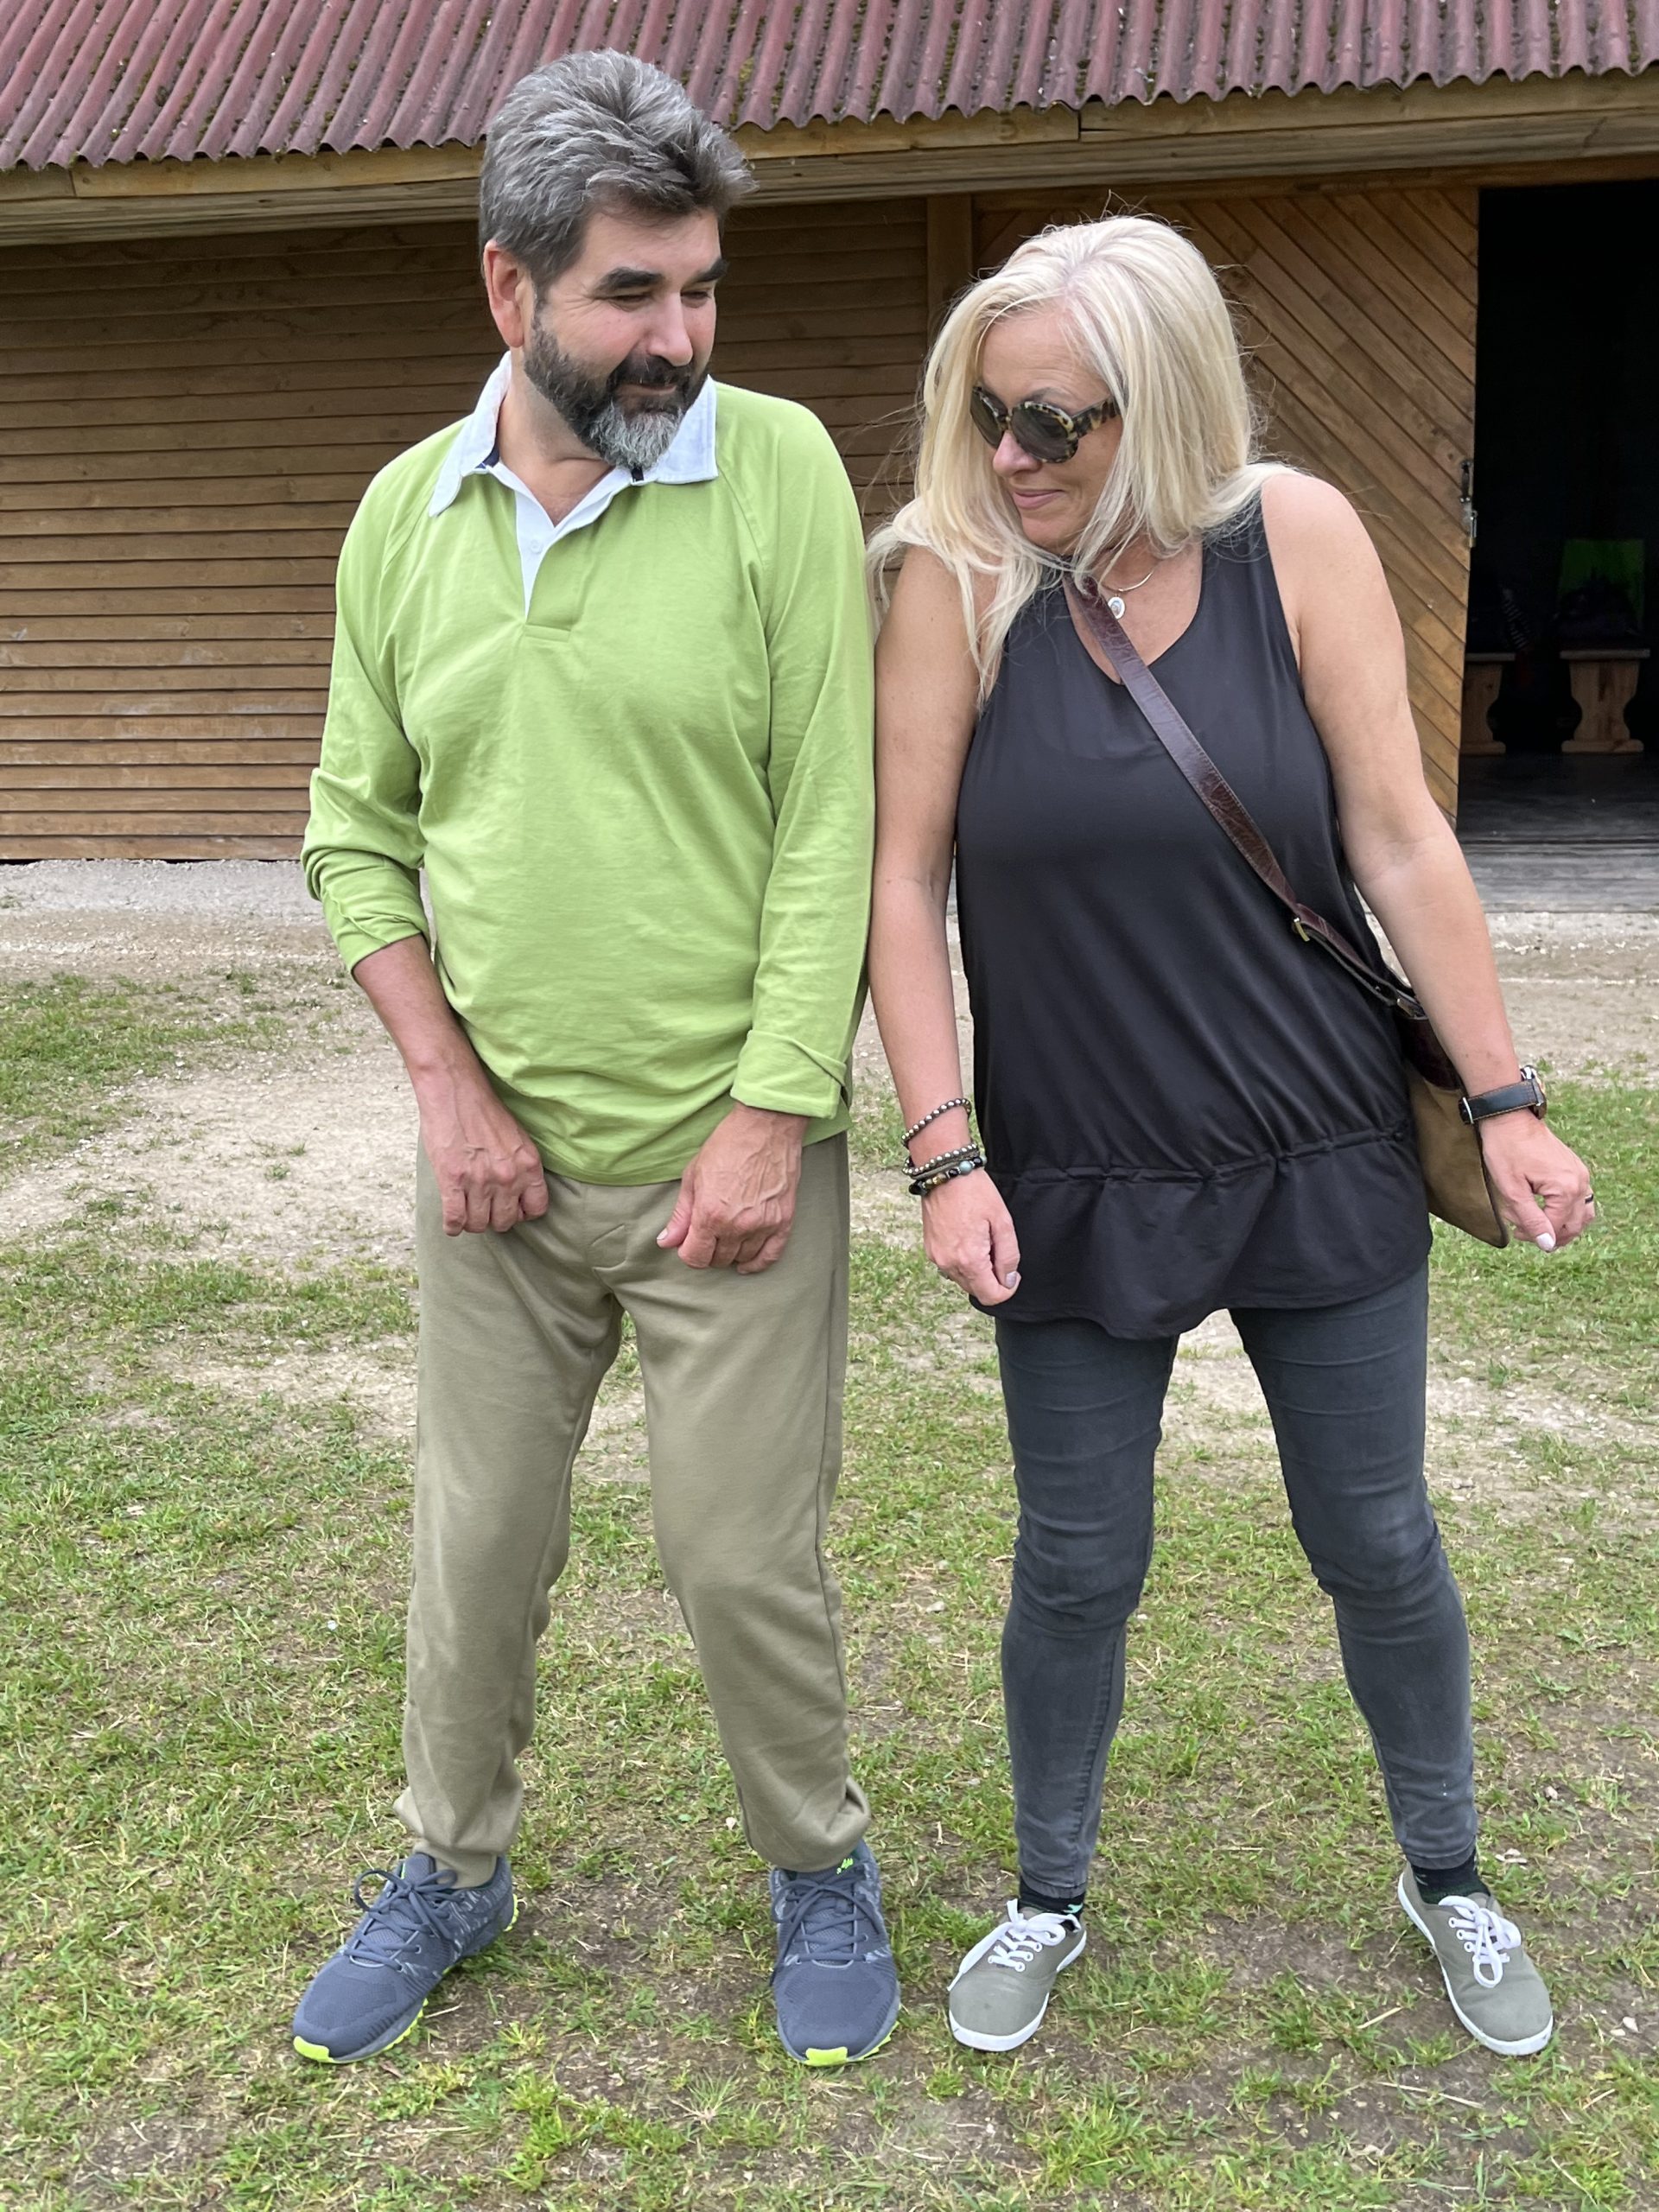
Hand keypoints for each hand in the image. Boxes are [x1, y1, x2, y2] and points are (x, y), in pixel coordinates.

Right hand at [416, 1070, 548, 1234]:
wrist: (455, 1091)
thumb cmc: (483, 1111)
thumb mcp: (517, 1138)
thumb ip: (521, 1167)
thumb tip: (518, 1193)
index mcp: (528, 1164)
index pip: (536, 1209)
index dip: (522, 1212)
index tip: (511, 1208)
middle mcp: (508, 1177)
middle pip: (505, 1222)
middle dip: (494, 1219)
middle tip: (484, 1208)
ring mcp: (480, 1181)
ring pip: (478, 1224)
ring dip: (471, 1222)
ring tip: (466, 1211)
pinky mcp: (452, 1181)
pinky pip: (454, 1220)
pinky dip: (452, 1226)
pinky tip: (451, 1221)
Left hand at [657, 1104, 804, 1271]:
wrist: (766, 1126)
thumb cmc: (728, 1145)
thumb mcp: (694, 1176)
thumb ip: (681, 1214)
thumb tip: (666, 1241)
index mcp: (710, 1213)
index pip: (695, 1256)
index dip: (688, 1252)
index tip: (688, 1243)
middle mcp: (737, 1225)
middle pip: (718, 1260)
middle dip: (708, 1251)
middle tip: (707, 1236)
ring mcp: (763, 1224)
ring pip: (742, 1258)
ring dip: (731, 1253)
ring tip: (726, 1238)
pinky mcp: (784, 1220)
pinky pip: (771, 1256)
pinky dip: (757, 1263)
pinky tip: (746, 1262)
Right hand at [923, 1169, 1021, 1303]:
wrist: (945, 1173)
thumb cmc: (974, 1191)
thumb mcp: (1002, 1221)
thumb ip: (1008, 1256)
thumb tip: (1008, 1280)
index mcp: (969, 1259)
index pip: (990, 1296)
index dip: (1007, 1290)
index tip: (1013, 1275)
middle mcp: (949, 1264)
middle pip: (976, 1290)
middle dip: (992, 1279)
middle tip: (999, 1251)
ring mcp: (937, 1257)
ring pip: (963, 1280)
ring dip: (977, 1271)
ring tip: (983, 1242)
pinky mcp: (930, 1250)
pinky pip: (951, 1267)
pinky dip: (963, 1262)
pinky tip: (969, 1239)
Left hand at [1478, 1113, 1595, 1251]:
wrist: (1509, 1118)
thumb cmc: (1506, 1150)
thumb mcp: (1512, 1189)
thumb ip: (1530, 1218)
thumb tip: (1547, 1244)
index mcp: (1565, 1188)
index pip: (1556, 1227)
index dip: (1536, 1236)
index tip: (1516, 1232)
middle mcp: (1580, 1182)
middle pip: (1575, 1225)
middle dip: (1552, 1235)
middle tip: (1527, 1233)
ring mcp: (1581, 1174)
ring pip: (1582, 1214)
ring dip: (1563, 1225)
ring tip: (1540, 1225)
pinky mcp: (1576, 1169)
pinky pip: (1580, 1198)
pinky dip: (1567, 1210)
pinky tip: (1548, 1209)